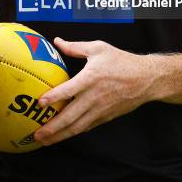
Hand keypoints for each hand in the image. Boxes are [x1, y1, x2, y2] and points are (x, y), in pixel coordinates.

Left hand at [34, 38, 155, 145]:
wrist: (145, 79)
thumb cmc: (121, 61)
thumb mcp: (98, 48)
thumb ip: (75, 47)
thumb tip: (57, 41)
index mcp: (91, 78)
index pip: (68, 90)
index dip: (53, 97)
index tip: (39, 103)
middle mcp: (94, 97)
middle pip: (70, 116)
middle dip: (52, 128)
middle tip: (36, 134)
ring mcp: (100, 109)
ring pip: (77, 127)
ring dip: (60, 135)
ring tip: (45, 140)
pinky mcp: (105, 117)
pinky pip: (86, 127)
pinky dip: (73, 133)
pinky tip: (64, 135)